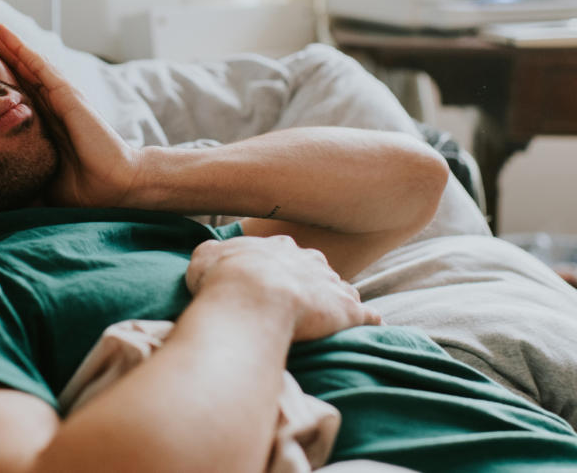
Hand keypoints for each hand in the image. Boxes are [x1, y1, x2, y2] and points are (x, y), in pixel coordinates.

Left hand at [0, 20, 142, 207]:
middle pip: (20, 71)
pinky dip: (24, 50)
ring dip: (7, 43)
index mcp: (47, 123)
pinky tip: (7, 35)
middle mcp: (53, 106)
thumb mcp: (43, 182)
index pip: (18, 92)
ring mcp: (62, 98)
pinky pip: (42, 69)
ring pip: (29, 64)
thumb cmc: (85, 188)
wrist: (116, 187)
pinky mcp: (69, 97)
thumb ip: (22, 181)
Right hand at [185, 234, 380, 342]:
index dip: (282, 270)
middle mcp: (310, 261)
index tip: (275, 284)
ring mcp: (332, 284)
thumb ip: (213, 255)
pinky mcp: (348, 310)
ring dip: (339, 302)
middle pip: (319, 271)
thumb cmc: (224, 277)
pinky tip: (370, 328)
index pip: (288, 255)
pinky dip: (369, 321)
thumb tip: (212, 256)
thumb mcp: (205, 257)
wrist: (251, 296)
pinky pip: (368, 315)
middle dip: (314, 284)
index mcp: (279, 247)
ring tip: (333, 321)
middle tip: (302, 304)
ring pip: (343, 290)